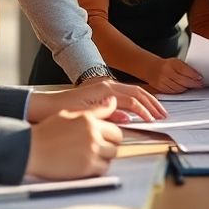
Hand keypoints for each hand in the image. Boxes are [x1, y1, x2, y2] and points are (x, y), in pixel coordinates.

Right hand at [23, 102, 122, 179]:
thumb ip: (94, 110)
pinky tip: (84, 165)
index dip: (111, 136)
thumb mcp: (69, 114)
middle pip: (117, 142)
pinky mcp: (88, 166)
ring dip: (103, 157)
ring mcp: (92, 150)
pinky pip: (103, 168)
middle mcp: (93, 133)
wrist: (30, 149)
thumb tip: (113, 101)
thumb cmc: (46, 133)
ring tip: (88, 157)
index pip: (114, 128)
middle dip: (110, 146)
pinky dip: (97, 168)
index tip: (105, 140)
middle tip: (98, 149)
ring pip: (111, 155)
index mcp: (88, 119)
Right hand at [28, 79, 166, 122]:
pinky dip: (130, 112)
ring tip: (155, 118)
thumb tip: (127, 120)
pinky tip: (136, 121)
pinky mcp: (97, 100)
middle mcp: (107, 86)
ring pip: (132, 97)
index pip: (135, 92)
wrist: (45, 108)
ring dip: (145, 108)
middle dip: (153, 104)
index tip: (159, 112)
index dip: (149, 102)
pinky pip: (119, 106)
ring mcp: (102, 93)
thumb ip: (111, 114)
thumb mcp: (93, 111)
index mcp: (107, 88)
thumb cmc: (66, 110)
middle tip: (163, 115)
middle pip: (138, 93)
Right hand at [142, 58, 203, 93]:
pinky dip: (180, 91)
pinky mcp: (160, 88)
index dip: (194, 75)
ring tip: (193, 86)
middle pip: (182, 81)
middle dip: (193, 83)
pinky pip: (173, 92)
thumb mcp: (176, 62)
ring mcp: (162, 80)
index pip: (185, 70)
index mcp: (172, 63)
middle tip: (200, 84)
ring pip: (178, 88)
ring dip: (187, 88)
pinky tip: (184, 89)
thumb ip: (185, 68)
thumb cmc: (167, 65)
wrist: (152, 68)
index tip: (200, 78)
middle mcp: (166, 72)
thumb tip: (197, 75)